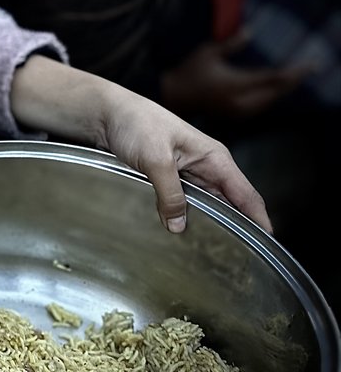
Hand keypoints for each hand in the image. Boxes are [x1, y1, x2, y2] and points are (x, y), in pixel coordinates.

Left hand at [10, 55, 271, 234]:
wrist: (104, 112)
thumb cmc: (134, 123)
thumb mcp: (155, 159)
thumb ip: (170, 193)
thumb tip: (179, 226)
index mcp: (214, 157)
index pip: (245, 194)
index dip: (258, 219)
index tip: (267, 244)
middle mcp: (205, 166)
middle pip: (228, 203)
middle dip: (234, 228)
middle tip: (235, 259)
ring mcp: (185, 172)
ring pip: (204, 204)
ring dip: (206, 223)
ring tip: (208, 252)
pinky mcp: (166, 177)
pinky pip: (182, 201)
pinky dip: (183, 215)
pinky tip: (178, 232)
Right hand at [160, 31, 312, 119]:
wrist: (173, 96)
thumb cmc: (188, 72)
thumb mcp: (208, 52)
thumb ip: (231, 44)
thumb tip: (249, 31)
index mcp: (235, 84)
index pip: (272, 78)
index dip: (293, 71)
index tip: (308, 64)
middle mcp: (239, 99)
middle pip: (275, 92)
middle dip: (292, 80)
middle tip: (306, 69)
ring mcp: (237, 109)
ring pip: (269, 100)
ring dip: (282, 89)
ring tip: (293, 78)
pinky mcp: (234, 113)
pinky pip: (259, 106)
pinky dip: (270, 96)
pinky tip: (273, 90)